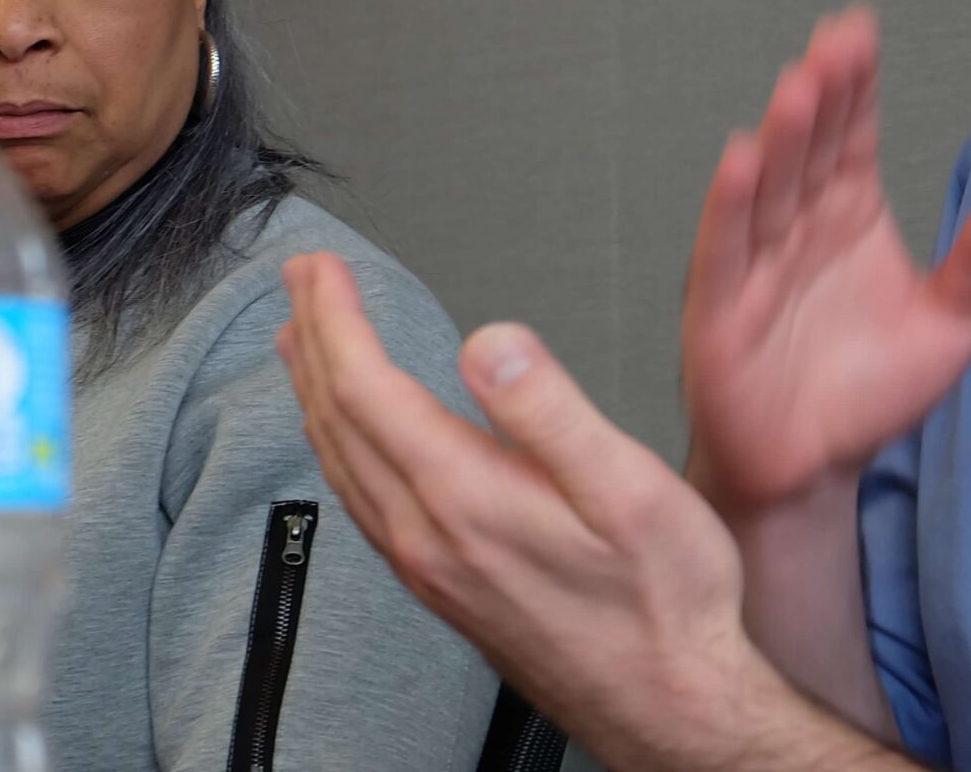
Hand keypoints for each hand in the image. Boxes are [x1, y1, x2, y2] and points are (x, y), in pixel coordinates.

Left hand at [277, 252, 871, 771]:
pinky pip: (361, 500)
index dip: (336, 320)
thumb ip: (549, 408)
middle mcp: (429, 535)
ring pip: (341, 462)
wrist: (670, 702)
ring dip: (314, 390)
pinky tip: (350, 434)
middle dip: (313, 338)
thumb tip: (489, 341)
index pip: (367, 388)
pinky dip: (339, 444)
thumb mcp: (628, 487)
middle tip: (300, 278)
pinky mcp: (442, 584)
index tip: (324, 270)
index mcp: (465, 497)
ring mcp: (428, 565)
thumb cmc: (665, 600)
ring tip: (301, 340)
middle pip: (338, 419)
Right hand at [682, 7, 970, 512]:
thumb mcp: (949, 325)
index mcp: (848, 210)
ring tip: (799, 84)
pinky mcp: (721, 311)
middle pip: (809, 148)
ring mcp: (756, 263)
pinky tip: (741, 159)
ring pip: (769, 189)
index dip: (856, 83)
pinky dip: (730, 207)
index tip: (860, 27)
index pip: (851, 134)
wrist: (811, 468)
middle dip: (822, 95)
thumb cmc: (870, 388)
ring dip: (782, 137)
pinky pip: (726, 252)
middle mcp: (798, 223)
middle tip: (836, 42)